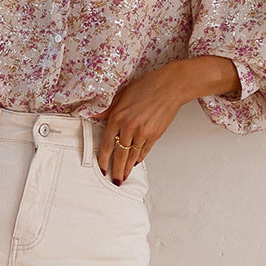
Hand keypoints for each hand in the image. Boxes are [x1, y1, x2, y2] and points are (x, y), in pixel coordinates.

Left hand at [92, 56, 240, 185]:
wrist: (171, 86)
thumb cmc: (148, 85)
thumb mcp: (122, 93)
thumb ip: (108, 108)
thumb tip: (94, 115)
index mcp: (117, 116)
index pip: (106, 144)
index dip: (103, 159)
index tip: (102, 168)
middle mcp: (128, 127)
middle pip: (119, 155)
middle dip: (116, 170)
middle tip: (114, 179)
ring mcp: (142, 132)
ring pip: (132, 156)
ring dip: (127, 168)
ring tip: (124, 176)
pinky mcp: (155, 135)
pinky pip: (144, 151)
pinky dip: (139, 158)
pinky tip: (135, 162)